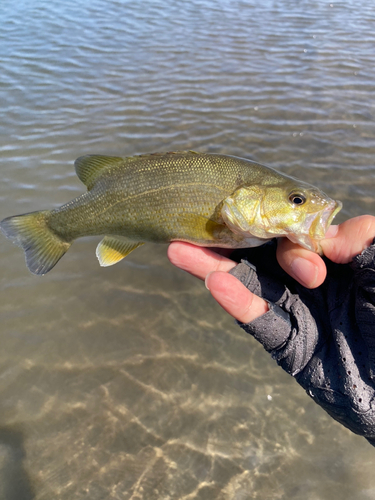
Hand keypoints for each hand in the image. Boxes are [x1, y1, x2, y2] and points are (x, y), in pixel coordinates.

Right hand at [168, 215, 374, 323]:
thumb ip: (366, 242)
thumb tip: (325, 235)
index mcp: (331, 260)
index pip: (292, 233)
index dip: (282, 230)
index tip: (296, 247)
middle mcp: (306, 283)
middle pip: (258, 255)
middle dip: (227, 238)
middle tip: (192, 223)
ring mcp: (295, 313)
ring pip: (248, 284)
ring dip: (214, 266)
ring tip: (179, 249)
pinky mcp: (288, 346)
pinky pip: (259, 322)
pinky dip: (237, 303)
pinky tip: (214, 283)